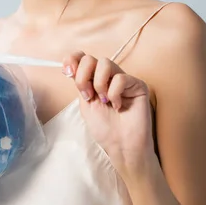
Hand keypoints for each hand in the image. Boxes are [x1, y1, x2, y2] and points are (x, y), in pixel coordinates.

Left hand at [62, 52, 156, 179]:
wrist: (122, 147)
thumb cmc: (105, 129)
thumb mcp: (85, 104)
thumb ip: (80, 84)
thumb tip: (70, 66)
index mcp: (94, 79)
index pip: (82, 57)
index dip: (72, 59)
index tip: (67, 72)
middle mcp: (108, 76)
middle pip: (91, 58)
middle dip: (83, 77)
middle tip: (88, 96)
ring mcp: (124, 79)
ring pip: (105, 63)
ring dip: (99, 84)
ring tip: (104, 102)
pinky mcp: (138, 85)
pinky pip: (120, 78)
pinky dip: (114, 93)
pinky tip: (118, 106)